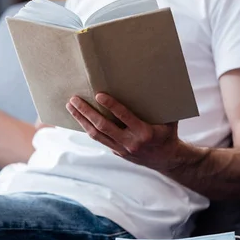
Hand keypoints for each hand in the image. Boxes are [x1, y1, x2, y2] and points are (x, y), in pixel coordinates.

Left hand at [66, 93, 187, 171]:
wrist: (166, 159)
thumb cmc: (167, 133)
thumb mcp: (169, 119)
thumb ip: (161, 104)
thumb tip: (158, 80)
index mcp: (145, 132)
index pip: (124, 116)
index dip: (111, 106)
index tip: (98, 95)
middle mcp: (131, 142)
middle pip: (103, 126)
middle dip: (86, 112)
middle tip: (74, 99)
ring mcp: (121, 149)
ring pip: (96, 134)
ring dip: (81, 119)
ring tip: (70, 106)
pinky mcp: (115, 152)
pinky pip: (98, 138)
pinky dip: (86, 127)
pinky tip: (78, 117)